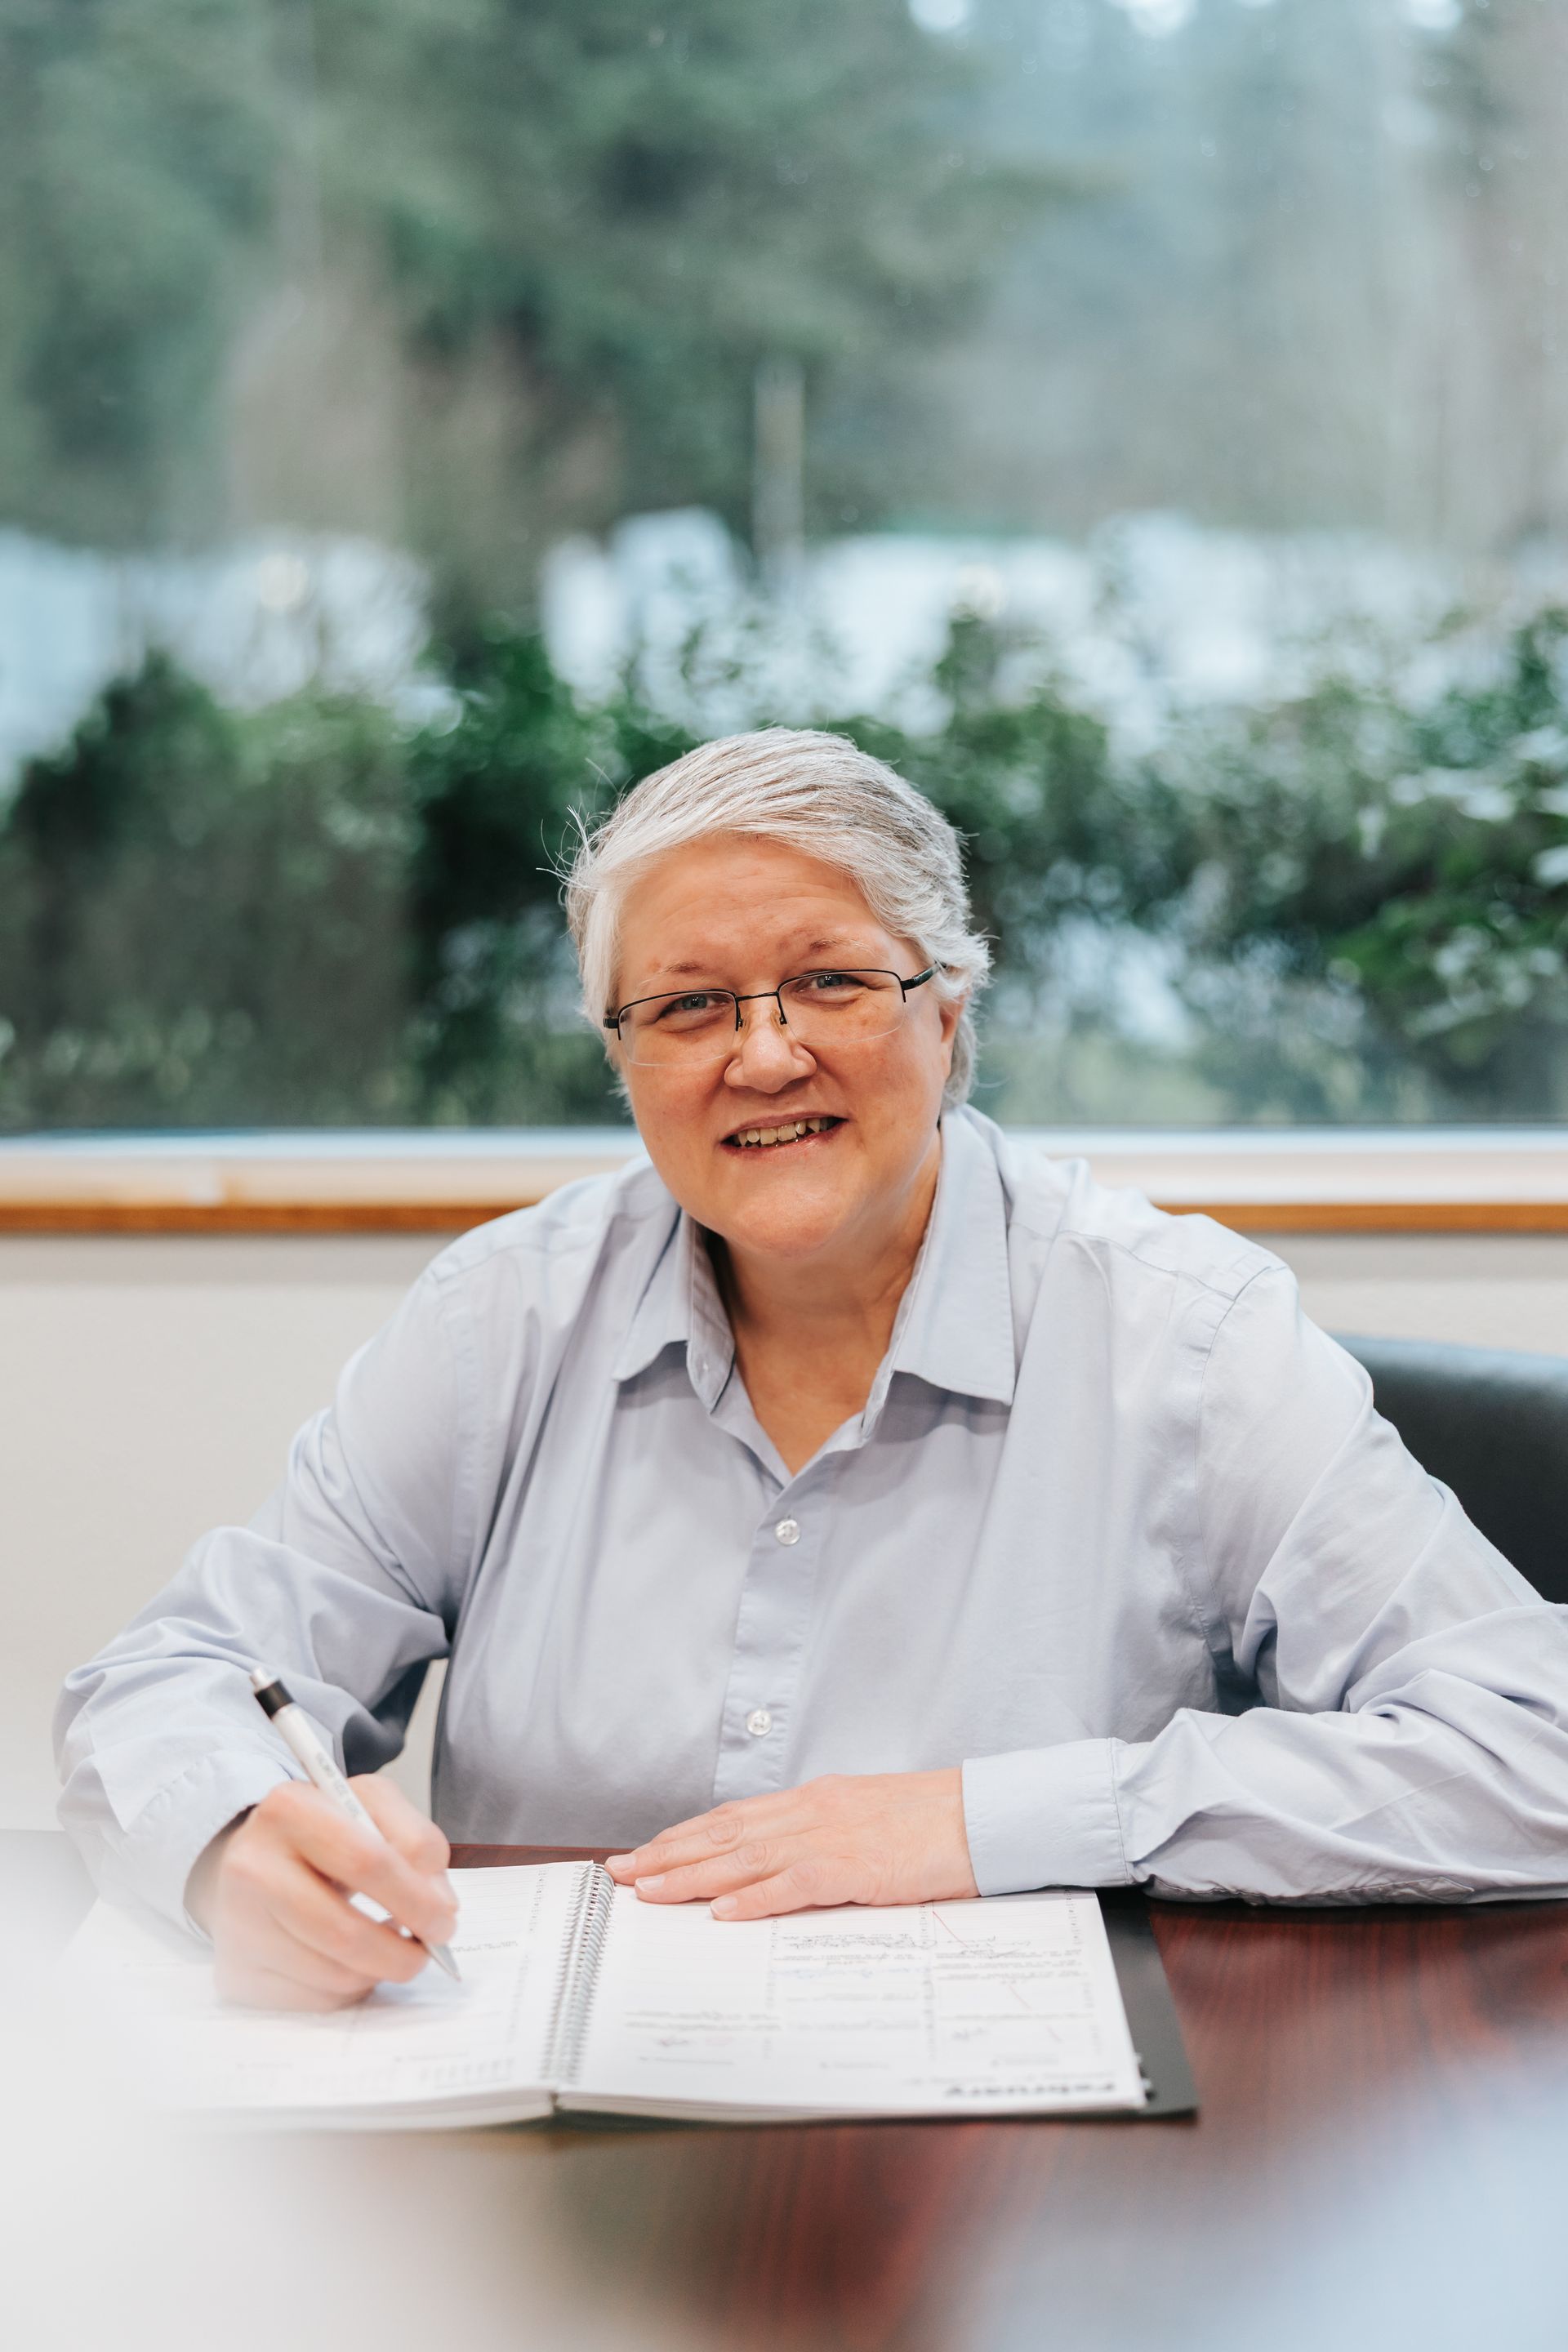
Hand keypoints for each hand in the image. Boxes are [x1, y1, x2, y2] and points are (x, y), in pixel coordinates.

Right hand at [186, 1776, 457, 2011]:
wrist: (253, 1856)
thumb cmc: (323, 1830)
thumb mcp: (370, 1805)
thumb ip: (416, 1840)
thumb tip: (440, 1905)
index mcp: (288, 1809)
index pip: (366, 1862)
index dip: (415, 1899)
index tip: (445, 1919)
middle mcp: (251, 1868)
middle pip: (344, 1933)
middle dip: (401, 1952)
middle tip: (428, 1952)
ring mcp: (237, 1926)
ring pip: (331, 1975)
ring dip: (377, 1971)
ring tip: (388, 1947)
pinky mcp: (236, 1972)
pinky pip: (312, 1999)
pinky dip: (347, 1987)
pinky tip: (351, 1960)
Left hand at [605, 1767, 977, 1919]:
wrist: (986, 1814)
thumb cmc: (935, 1822)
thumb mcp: (870, 1820)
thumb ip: (826, 1835)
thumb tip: (788, 1864)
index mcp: (816, 1800)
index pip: (734, 1818)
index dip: (685, 1836)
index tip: (646, 1852)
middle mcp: (813, 1812)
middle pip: (725, 1835)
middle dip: (668, 1854)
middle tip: (620, 1872)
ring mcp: (832, 1837)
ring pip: (745, 1857)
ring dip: (691, 1876)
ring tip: (647, 1891)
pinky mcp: (856, 1868)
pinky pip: (794, 1885)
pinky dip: (754, 1899)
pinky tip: (721, 1912)